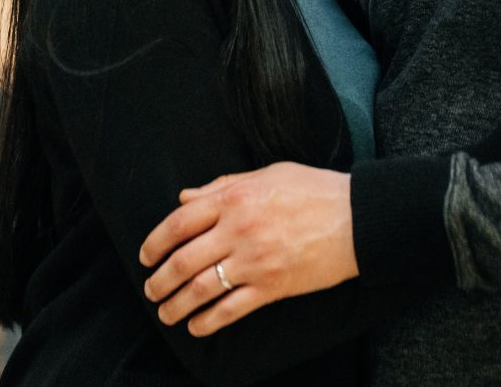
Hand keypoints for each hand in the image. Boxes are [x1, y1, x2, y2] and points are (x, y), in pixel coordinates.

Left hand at [139, 162, 354, 334]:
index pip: (180, 221)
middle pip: (184, 260)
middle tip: (150, 289)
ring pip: (201, 289)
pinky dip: (208, 321)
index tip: (146, 255)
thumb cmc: (312, 189)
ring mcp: (255, 261)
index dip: (155, 241)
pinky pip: (231, 310)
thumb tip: (185, 198)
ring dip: (176, 304)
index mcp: (235, 198)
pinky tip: (196, 326)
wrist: (355, 218)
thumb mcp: (266, 174)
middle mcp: (239, 229)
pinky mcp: (272, 287)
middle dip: (159, 280)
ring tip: (165, 312)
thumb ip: (222, 186)